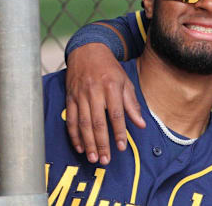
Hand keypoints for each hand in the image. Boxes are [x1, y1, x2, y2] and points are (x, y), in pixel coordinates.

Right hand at [65, 43, 145, 164]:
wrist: (88, 51)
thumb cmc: (110, 69)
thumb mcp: (125, 82)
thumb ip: (132, 104)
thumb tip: (141, 125)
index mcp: (111, 86)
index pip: (116, 113)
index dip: (119, 131)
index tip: (122, 147)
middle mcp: (94, 91)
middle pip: (97, 122)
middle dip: (101, 143)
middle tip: (105, 160)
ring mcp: (80, 95)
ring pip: (83, 123)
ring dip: (88, 143)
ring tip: (93, 158)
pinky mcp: (69, 98)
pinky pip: (70, 119)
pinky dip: (74, 135)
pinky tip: (80, 147)